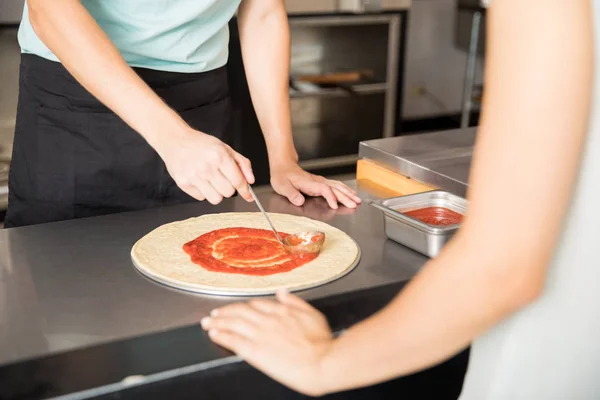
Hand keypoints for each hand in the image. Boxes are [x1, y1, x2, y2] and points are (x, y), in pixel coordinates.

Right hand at [155, 128, 254, 203]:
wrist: (175, 140)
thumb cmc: (201, 144)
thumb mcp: (225, 148)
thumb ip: (242, 164)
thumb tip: (250, 181)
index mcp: (219, 156)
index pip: (238, 181)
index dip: (245, 190)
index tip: (248, 195)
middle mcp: (207, 167)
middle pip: (228, 193)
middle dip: (229, 188)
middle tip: (223, 179)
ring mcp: (194, 176)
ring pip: (216, 199)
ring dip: (217, 193)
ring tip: (211, 181)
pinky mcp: (183, 183)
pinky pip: (201, 198)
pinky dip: (203, 192)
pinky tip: (199, 180)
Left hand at [201, 290, 333, 396]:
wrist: (323, 362)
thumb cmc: (322, 343)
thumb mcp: (313, 314)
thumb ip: (296, 302)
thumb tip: (282, 292)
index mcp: (282, 311)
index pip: (257, 304)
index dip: (244, 306)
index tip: (238, 308)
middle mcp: (268, 320)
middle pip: (240, 311)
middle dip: (225, 311)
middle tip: (214, 313)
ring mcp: (261, 335)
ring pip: (233, 323)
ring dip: (218, 321)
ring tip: (208, 322)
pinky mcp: (255, 352)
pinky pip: (234, 340)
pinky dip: (222, 335)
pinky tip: (214, 333)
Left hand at [270, 162, 361, 208]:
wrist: (284, 166)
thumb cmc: (282, 176)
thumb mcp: (282, 186)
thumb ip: (291, 194)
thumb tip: (299, 201)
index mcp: (309, 183)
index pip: (323, 189)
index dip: (330, 197)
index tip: (334, 205)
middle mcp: (317, 181)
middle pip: (334, 188)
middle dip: (345, 196)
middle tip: (354, 204)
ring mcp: (320, 181)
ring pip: (337, 186)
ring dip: (347, 193)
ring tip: (357, 200)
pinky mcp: (321, 183)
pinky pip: (335, 186)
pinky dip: (344, 189)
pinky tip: (350, 193)